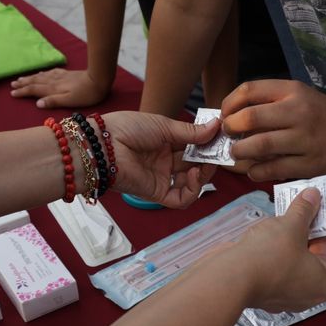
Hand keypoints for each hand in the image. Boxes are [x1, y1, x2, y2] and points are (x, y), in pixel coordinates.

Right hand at [11, 69, 110, 108]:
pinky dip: (43, 73)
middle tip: (12, 84)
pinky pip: (50, 72)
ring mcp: (60, 76)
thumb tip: (37, 103)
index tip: (12, 93)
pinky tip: (41, 73)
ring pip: (41, 76)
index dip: (23, 92)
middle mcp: (54, 81)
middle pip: (35, 81)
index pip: (34, 90)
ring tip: (21, 78)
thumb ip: (53, 101)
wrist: (99, 79)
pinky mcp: (67, 74)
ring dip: (30, 77)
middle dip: (23, 83)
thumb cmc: (86, 94)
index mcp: (53, 89)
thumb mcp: (70, 101)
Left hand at [100, 112, 219, 207]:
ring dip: (203, 174)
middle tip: (219, 151)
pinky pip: (180, 199)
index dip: (207, 144)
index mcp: (164, 142)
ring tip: (206, 164)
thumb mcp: (164, 126)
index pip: (192, 146)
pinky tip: (195, 175)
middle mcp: (164, 160)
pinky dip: (193, 190)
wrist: (103, 145)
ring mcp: (161, 177)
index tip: (221, 137)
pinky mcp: (157, 193)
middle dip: (209, 158)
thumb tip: (217, 126)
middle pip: (194, 164)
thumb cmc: (128, 129)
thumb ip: (192, 132)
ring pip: (191, 183)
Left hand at [220, 80, 325, 180]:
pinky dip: (256, 172)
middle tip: (229, 136)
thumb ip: (269, 103)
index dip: (229, 105)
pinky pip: (273, 169)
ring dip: (239, 152)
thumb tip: (230, 117)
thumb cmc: (323, 114)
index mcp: (293, 91)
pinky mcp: (310, 164)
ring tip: (237, 154)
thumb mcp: (299, 96)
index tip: (225, 116)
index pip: (248, 90)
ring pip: (258, 146)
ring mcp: (305, 139)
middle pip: (249, 118)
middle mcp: (298, 112)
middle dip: (230, 129)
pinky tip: (254, 170)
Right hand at [226, 188, 325, 311]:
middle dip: (300, 232)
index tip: (312, 207)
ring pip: (288, 260)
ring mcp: (282, 295)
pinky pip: (271, 267)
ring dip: (283, 241)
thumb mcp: (292, 225)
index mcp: (323, 282)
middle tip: (295, 211)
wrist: (231, 277)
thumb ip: (304, 210)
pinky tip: (261, 238)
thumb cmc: (268, 257)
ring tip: (276, 221)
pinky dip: (268, 253)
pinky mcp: (262, 292)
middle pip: (308, 253)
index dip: (319, 223)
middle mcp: (306, 294)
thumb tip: (313, 196)